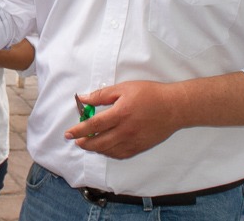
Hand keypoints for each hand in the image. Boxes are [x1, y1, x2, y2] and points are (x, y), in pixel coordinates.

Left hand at [63, 81, 183, 158]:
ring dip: (96, 149)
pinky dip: (109, 153)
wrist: (174, 107)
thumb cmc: (149, 94)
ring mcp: (133, 141)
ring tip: (88, 143)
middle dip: (84, 143)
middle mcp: (125, 130)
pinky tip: (105, 148)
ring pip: (109, 151)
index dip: (79, 130)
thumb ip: (102, 95)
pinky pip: (120, 154)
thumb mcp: (124, 88)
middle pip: (99, 143)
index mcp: (120, 114)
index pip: (94, 125)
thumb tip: (83, 98)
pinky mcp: (140, 147)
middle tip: (76, 141)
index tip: (69, 133)